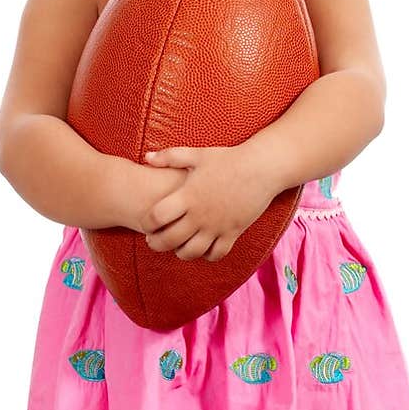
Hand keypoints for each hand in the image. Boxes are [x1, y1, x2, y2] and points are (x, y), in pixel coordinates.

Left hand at [140, 143, 276, 260]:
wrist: (262, 168)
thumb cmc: (228, 159)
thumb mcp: (198, 155)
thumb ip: (170, 157)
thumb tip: (147, 158)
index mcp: (188, 195)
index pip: (157, 217)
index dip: (147, 223)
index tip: (148, 222)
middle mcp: (200, 214)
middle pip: (169, 240)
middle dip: (156, 244)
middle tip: (153, 241)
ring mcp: (217, 226)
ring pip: (191, 252)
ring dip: (180, 252)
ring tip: (177, 246)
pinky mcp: (233, 233)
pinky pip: (216, 254)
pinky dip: (207, 255)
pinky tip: (203, 247)